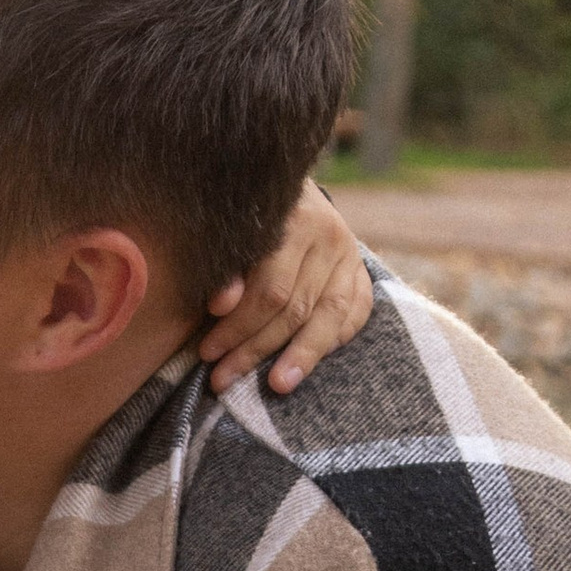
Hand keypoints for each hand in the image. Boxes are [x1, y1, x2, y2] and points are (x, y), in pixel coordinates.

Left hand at [199, 177, 372, 395]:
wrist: (287, 184)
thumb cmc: (247, 212)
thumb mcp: (231, 229)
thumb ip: (227, 266)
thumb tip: (221, 306)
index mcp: (294, 220)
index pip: (270, 290)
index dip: (237, 326)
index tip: (207, 353)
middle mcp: (330, 237)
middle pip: (295, 308)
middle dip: (256, 348)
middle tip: (223, 379)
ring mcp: (351, 255)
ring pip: (329, 316)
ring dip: (301, 356)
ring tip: (277, 386)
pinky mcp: (363, 270)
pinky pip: (355, 313)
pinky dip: (333, 340)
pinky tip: (307, 362)